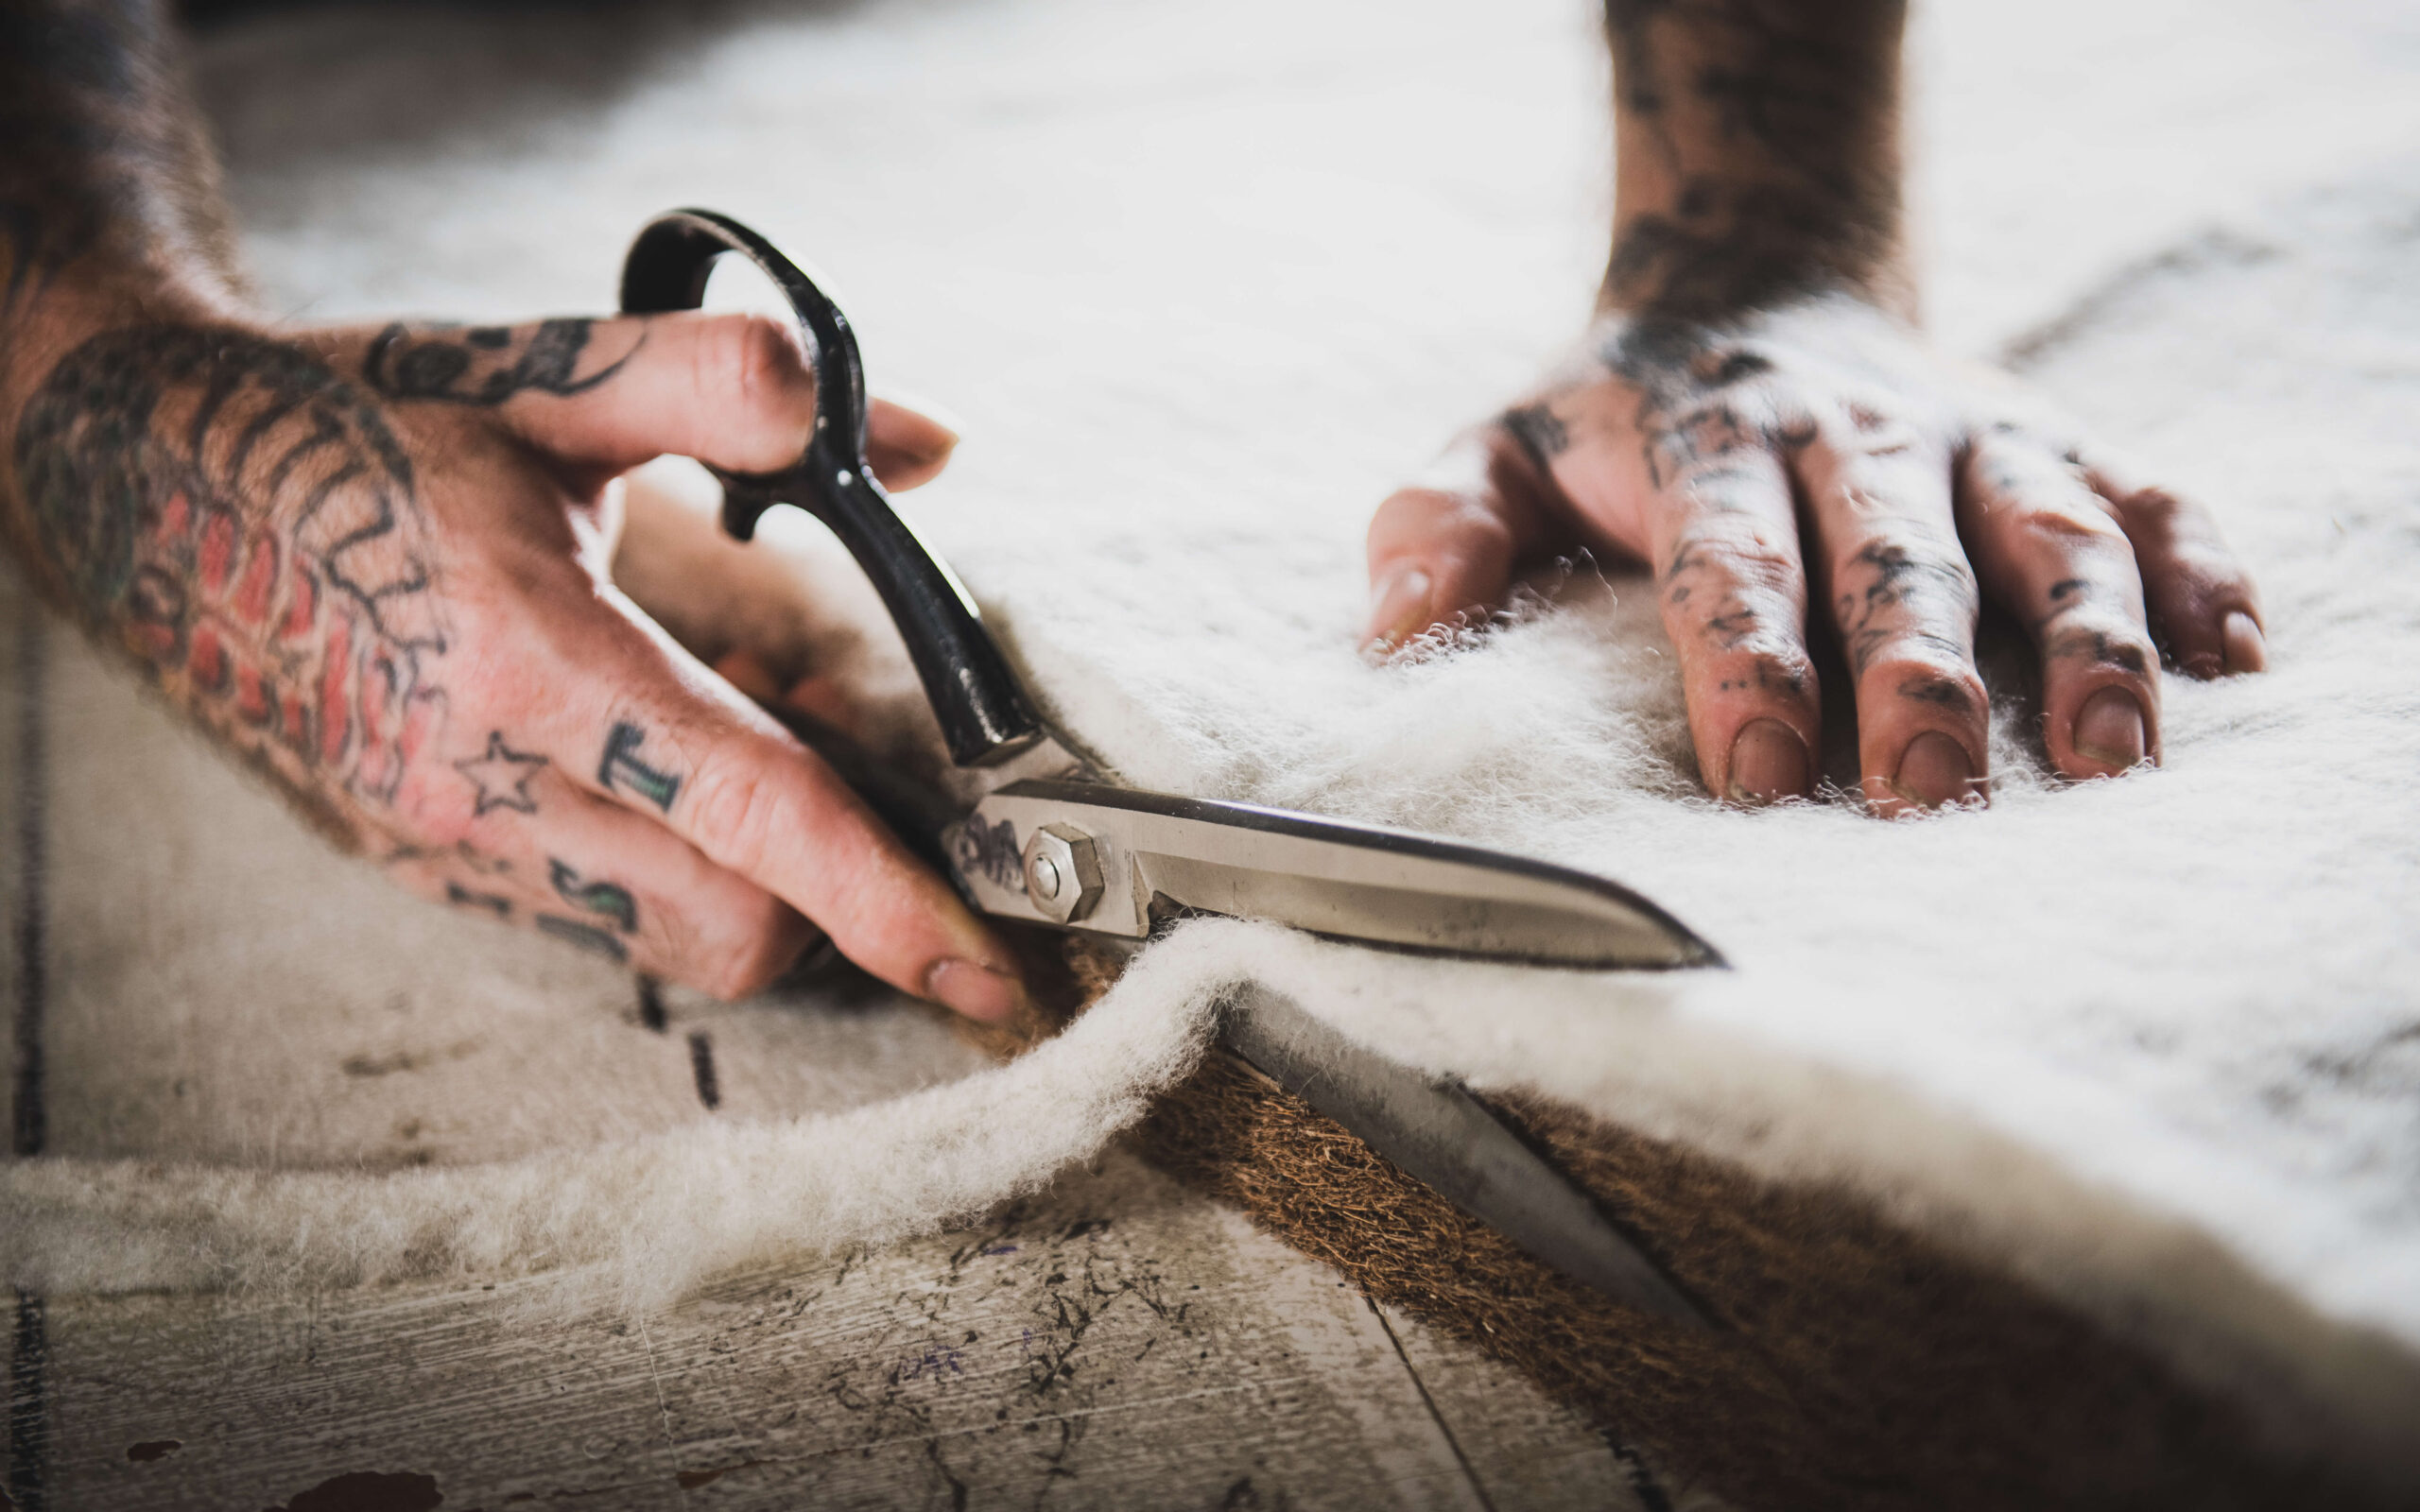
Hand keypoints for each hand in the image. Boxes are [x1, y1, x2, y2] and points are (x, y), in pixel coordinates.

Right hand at [10, 307, 1028, 1013]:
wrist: (135, 482)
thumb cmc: (347, 421)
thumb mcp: (541, 373)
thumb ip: (731, 390)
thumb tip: (924, 443)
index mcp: (524, 651)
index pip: (750, 806)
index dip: (884, 892)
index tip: (985, 958)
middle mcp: (475, 781)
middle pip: (733, 929)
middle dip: (831, 892)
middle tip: (857, 781)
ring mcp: (436, 844)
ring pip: (664, 944)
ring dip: (746, 883)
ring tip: (734, 753)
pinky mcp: (414, 868)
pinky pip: (585, 920)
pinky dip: (658, 870)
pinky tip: (639, 767)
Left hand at [1363, 298, 2265, 813]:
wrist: (1753, 281)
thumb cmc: (1616, 418)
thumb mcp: (1501, 446)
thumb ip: (1439, 529)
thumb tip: (1395, 635)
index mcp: (1711, 443)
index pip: (1728, 560)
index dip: (1744, 665)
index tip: (1756, 776)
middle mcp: (1856, 435)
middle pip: (1899, 555)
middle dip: (1918, 676)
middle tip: (1931, 798)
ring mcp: (1973, 435)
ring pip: (2050, 526)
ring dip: (2088, 641)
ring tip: (2112, 761)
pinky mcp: (2060, 443)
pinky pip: (2156, 496)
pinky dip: (2201, 574)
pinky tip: (2233, 668)